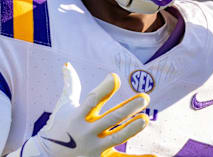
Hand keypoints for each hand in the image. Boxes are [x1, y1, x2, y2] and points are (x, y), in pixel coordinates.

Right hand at [7, 63, 153, 156]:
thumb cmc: (57, 127)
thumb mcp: (63, 106)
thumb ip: (71, 85)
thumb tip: (67, 65)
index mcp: (78, 115)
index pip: (92, 99)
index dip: (104, 88)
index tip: (115, 77)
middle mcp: (86, 131)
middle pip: (111, 118)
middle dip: (129, 108)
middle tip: (145, 98)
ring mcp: (93, 147)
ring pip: (116, 137)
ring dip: (132, 128)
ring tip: (145, 119)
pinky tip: (155, 155)